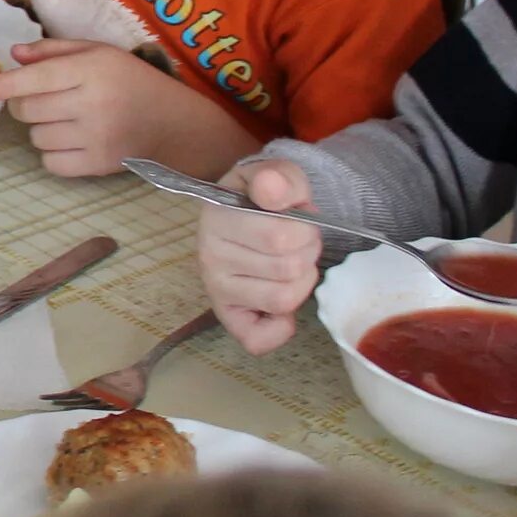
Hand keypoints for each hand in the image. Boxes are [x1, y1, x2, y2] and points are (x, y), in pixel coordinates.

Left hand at [0, 38, 247, 180]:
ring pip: (36, 137)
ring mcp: (96, 138)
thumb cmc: (133, 81)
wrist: (176, 124)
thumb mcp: (100, 53)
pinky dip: (53, 154)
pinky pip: (50, 163)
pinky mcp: (98, 165)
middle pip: (27, 109)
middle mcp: (92, 104)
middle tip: (46, 100)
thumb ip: (56, 50)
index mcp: (92, 70)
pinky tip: (72, 141)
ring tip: (68, 120)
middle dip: (25, 104)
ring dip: (41, 129)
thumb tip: (14, 55)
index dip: (5, 85)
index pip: (37, 79)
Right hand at [196, 158, 323, 353]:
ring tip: (289, 266)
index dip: (307, 231)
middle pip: (288, 269)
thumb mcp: (278, 176)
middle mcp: (208, 255)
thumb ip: (281, 178)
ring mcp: (215, 288)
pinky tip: (280, 306)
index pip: (282, 236)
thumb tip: (271, 189)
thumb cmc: (265, 199)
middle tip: (297, 244)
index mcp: (218, 217)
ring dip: (300, 284)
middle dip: (307, 255)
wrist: (245, 211)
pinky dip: (279, 328)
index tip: (299, 221)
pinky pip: (258, 340)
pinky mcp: (226, 315)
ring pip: (283, 299)